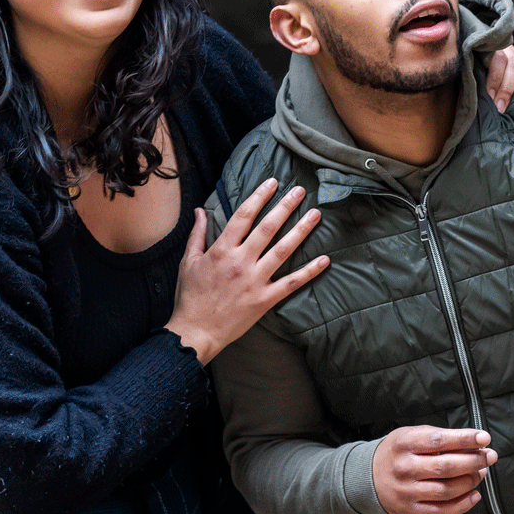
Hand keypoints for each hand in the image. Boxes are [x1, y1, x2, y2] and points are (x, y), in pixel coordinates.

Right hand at [165, 178, 328, 363]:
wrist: (195, 331)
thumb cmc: (190, 297)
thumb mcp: (188, 261)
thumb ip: (197, 234)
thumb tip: (200, 211)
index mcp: (221, 250)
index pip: (244, 215)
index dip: (259, 196)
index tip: (273, 182)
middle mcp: (240, 262)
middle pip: (267, 228)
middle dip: (285, 207)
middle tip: (301, 191)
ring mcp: (254, 281)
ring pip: (282, 250)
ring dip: (301, 231)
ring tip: (315, 215)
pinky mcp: (264, 300)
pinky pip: (291, 283)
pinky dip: (309, 272)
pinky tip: (325, 259)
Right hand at [372, 426, 495, 513]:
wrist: (366, 478)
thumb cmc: (397, 453)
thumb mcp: (410, 436)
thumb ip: (439, 438)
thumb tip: (474, 444)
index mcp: (403, 443)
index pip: (439, 440)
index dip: (464, 439)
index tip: (484, 437)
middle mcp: (404, 468)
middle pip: (446, 467)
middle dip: (473, 461)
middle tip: (489, 456)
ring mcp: (406, 492)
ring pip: (447, 489)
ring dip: (470, 481)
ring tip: (481, 473)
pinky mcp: (409, 511)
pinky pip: (441, 511)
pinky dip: (462, 504)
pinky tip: (474, 495)